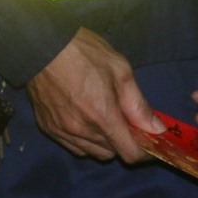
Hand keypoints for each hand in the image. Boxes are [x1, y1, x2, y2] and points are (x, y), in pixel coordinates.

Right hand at [26, 27, 155, 163]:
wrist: (39, 43)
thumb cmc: (82, 51)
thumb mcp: (119, 69)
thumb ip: (138, 104)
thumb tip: (158, 129)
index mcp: (102, 115)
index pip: (130, 154)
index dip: (145, 151)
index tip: (150, 140)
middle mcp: (81, 131)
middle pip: (113, 153)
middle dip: (124, 141)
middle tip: (124, 119)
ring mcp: (62, 132)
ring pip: (93, 152)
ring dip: (104, 142)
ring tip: (102, 117)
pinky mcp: (48, 129)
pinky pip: (74, 146)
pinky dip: (84, 140)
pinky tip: (83, 118)